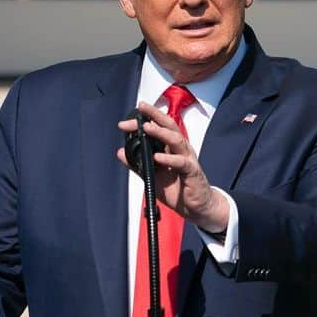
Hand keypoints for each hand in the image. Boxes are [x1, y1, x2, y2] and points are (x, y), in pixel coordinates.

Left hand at [117, 101, 228, 232]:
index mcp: (171, 147)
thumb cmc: (177, 189)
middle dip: (155, 116)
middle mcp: (180, 149)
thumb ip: (138, 164)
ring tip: (147, 128)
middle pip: (170, 126)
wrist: (196, 206)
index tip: (127, 120)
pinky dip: (169, 159)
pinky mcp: (192, 171)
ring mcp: (188, 159)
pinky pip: (181, 162)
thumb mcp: (152, 175)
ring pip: (176, 140)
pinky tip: (157, 157)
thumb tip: (121, 152)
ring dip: (161, 133)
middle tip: (142, 109)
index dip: (145, 120)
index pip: (159, 127)